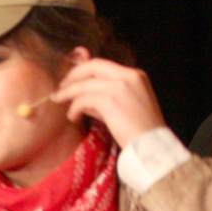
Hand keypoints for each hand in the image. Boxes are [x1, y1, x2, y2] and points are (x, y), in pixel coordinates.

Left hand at [50, 58, 166, 149]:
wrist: (151, 145)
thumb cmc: (139, 131)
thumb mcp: (126, 106)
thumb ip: (107, 96)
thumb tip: (82, 95)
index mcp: (135, 75)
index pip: (103, 65)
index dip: (84, 70)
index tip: (72, 80)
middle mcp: (128, 76)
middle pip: (92, 66)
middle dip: (73, 75)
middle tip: (61, 88)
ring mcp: (120, 87)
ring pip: (85, 83)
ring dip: (68, 93)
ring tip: (59, 101)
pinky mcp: (111, 101)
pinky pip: (84, 99)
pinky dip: (74, 107)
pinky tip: (73, 117)